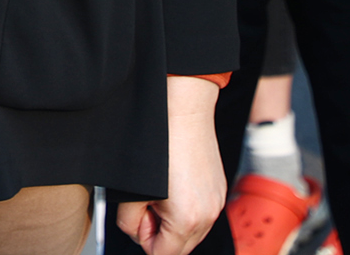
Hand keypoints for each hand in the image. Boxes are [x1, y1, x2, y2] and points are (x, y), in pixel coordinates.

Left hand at [117, 76, 225, 254]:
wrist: (184, 108)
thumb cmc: (157, 144)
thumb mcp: (131, 190)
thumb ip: (130, 223)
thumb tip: (140, 232)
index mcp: (186, 220)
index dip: (145, 238)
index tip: (140, 216)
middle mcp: (208, 216)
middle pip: (179, 248)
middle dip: (160, 232)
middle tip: (149, 201)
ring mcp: (217, 203)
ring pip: (191, 232)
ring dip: (174, 220)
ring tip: (163, 190)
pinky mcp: (219, 189)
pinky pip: (202, 213)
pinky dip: (187, 207)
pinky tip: (176, 182)